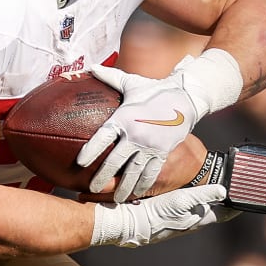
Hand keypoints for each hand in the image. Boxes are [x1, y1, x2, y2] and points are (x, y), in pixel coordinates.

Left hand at [77, 68, 198, 201]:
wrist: (185, 97)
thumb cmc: (155, 91)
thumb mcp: (132, 83)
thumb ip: (110, 77)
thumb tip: (91, 66)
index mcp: (125, 117)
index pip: (103, 136)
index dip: (91, 151)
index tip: (80, 163)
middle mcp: (136, 134)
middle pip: (115, 160)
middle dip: (102, 177)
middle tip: (92, 188)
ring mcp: (150, 145)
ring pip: (134, 172)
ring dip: (123, 187)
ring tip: (114, 199)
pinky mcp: (163, 152)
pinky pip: (151, 172)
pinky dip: (143, 185)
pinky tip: (136, 194)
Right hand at [90, 183, 232, 247]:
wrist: (126, 223)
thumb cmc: (154, 215)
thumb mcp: (181, 201)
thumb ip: (203, 194)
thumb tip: (225, 191)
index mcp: (198, 219)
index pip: (225, 213)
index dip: (237, 205)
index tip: (249, 196)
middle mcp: (191, 220)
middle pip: (214, 208)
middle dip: (224, 198)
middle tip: (233, 184)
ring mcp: (178, 217)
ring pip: (199, 205)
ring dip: (208, 195)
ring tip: (215, 181)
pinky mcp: (167, 213)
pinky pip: (184, 202)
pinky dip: (191, 194)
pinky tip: (187, 184)